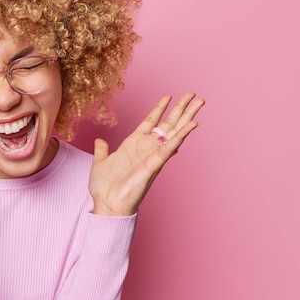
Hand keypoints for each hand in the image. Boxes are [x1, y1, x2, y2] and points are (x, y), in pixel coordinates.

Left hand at [88, 92, 204, 215]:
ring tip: (200, 102)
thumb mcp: (100, 162)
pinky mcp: (155, 164)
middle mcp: (146, 148)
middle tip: (194, 95)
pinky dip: (181, 135)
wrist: (107, 205)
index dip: (159, 108)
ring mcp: (152, 155)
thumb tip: (100, 140)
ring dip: (187, 116)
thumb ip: (102, 150)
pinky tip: (193, 124)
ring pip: (174, 131)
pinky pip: (171, 147)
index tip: (168, 95)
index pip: (150, 121)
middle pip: (168, 123)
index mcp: (133, 144)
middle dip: (181, 108)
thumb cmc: (104, 188)